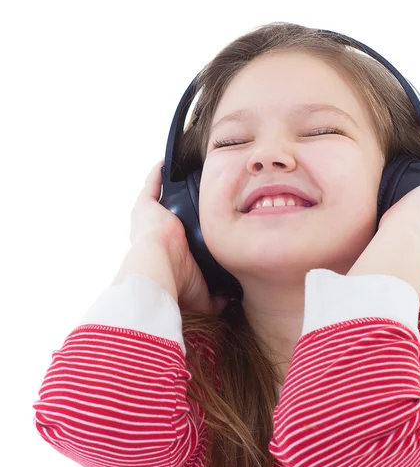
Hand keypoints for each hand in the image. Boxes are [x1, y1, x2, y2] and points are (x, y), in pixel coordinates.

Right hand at [130, 159, 227, 314]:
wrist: (157, 270)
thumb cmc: (176, 284)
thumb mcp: (200, 295)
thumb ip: (214, 299)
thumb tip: (229, 303)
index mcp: (164, 257)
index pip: (173, 243)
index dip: (183, 235)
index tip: (198, 226)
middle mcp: (153, 237)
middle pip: (166, 218)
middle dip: (175, 209)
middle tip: (193, 197)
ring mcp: (148, 220)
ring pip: (158, 199)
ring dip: (166, 188)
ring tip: (181, 175)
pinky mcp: (145, 207)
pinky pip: (151, 185)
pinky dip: (158, 174)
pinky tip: (167, 163)